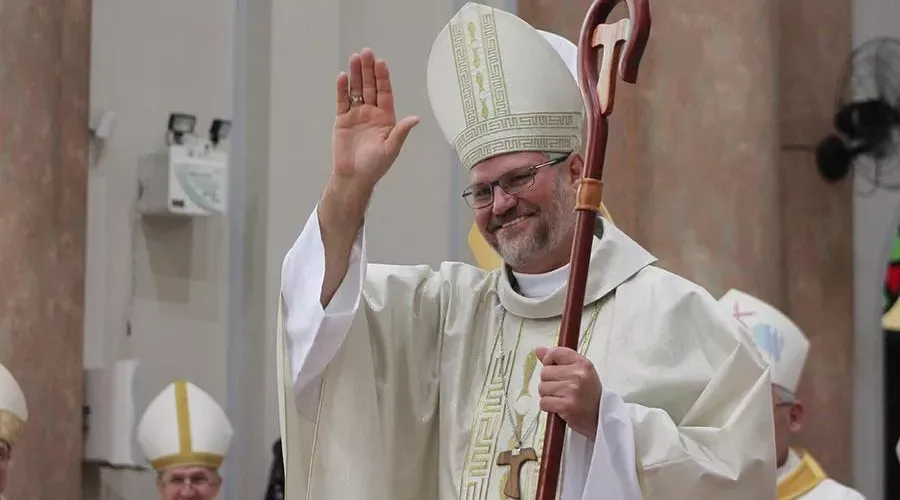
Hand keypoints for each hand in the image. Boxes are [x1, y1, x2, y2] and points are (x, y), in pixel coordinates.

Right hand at [333, 48, 419, 189]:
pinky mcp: (343, 120)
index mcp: (386, 118)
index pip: (385, 92)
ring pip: (356, 90)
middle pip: (370, 86)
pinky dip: (342, 89)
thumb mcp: (391, 148)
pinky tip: (342, 77)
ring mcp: (357, 115)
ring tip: (354, 58)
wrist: (354, 177)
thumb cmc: (375, 166)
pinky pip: (342, 101)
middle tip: (366, 52)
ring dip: (355, 75)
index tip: (380, 63)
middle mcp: (372, 113)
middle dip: (368, 70)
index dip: (383, 77)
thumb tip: (416, 118)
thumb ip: (401, 131)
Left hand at [535, 346, 602, 439]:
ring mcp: (572, 390)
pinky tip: (560, 407)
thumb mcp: (580, 371)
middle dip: (549, 382)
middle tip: (562, 389)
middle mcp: (578, 375)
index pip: (556, 353)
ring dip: (548, 396)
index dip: (549, 360)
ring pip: (542, 388)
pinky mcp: (567, 406)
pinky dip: (548, 407)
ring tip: (562, 399)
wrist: (601, 417)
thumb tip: (539, 350)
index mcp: (582, 363)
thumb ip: (559, 359)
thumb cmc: (589, 394)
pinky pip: (544, 402)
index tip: (553, 368)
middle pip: (545, 372)